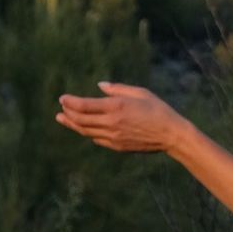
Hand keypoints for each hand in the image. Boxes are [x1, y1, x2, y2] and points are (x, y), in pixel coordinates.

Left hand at [56, 81, 189, 153]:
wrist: (171, 135)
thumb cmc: (158, 110)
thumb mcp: (140, 93)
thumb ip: (118, 89)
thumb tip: (100, 85)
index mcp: (116, 107)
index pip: (83, 105)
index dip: (70, 102)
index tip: (62, 98)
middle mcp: (111, 122)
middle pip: (80, 119)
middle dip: (67, 113)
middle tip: (61, 108)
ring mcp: (113, 136)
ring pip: (85, 131)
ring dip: (72, 124)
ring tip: (63, 119)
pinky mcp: (117, 146)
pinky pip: (96, 139)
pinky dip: (87, 132)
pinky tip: (84, 128)